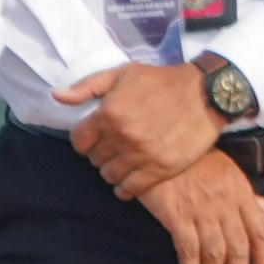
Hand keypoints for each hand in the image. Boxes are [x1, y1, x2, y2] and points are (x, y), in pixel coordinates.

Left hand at [56, 61, 225, 202]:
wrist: (205, 93)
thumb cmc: (161, 81)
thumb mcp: (122, 74)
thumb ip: (87, 87)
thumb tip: (57, 97)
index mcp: (108, 114)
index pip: (79, 141)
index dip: (84, 141)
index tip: (94, 139)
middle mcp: (122, 137)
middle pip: (95, 159)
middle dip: (99, 155)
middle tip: (111, 150)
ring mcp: (142, 155)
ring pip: (110, 175)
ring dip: (112, 171)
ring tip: (121, 164)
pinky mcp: (162, 168)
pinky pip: (131, 189)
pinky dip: (124, 189)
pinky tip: (127, 183)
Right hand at [138, 151, 263, 263]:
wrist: (161, 147)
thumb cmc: (195, 161)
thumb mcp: (230, 174)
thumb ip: (252, 199)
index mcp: (242, 195)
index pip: (261, 233)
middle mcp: (226, 206)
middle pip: (240, 249)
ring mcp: (202, 211)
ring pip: (215, 254)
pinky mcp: (177, 215)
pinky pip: (188, 249)